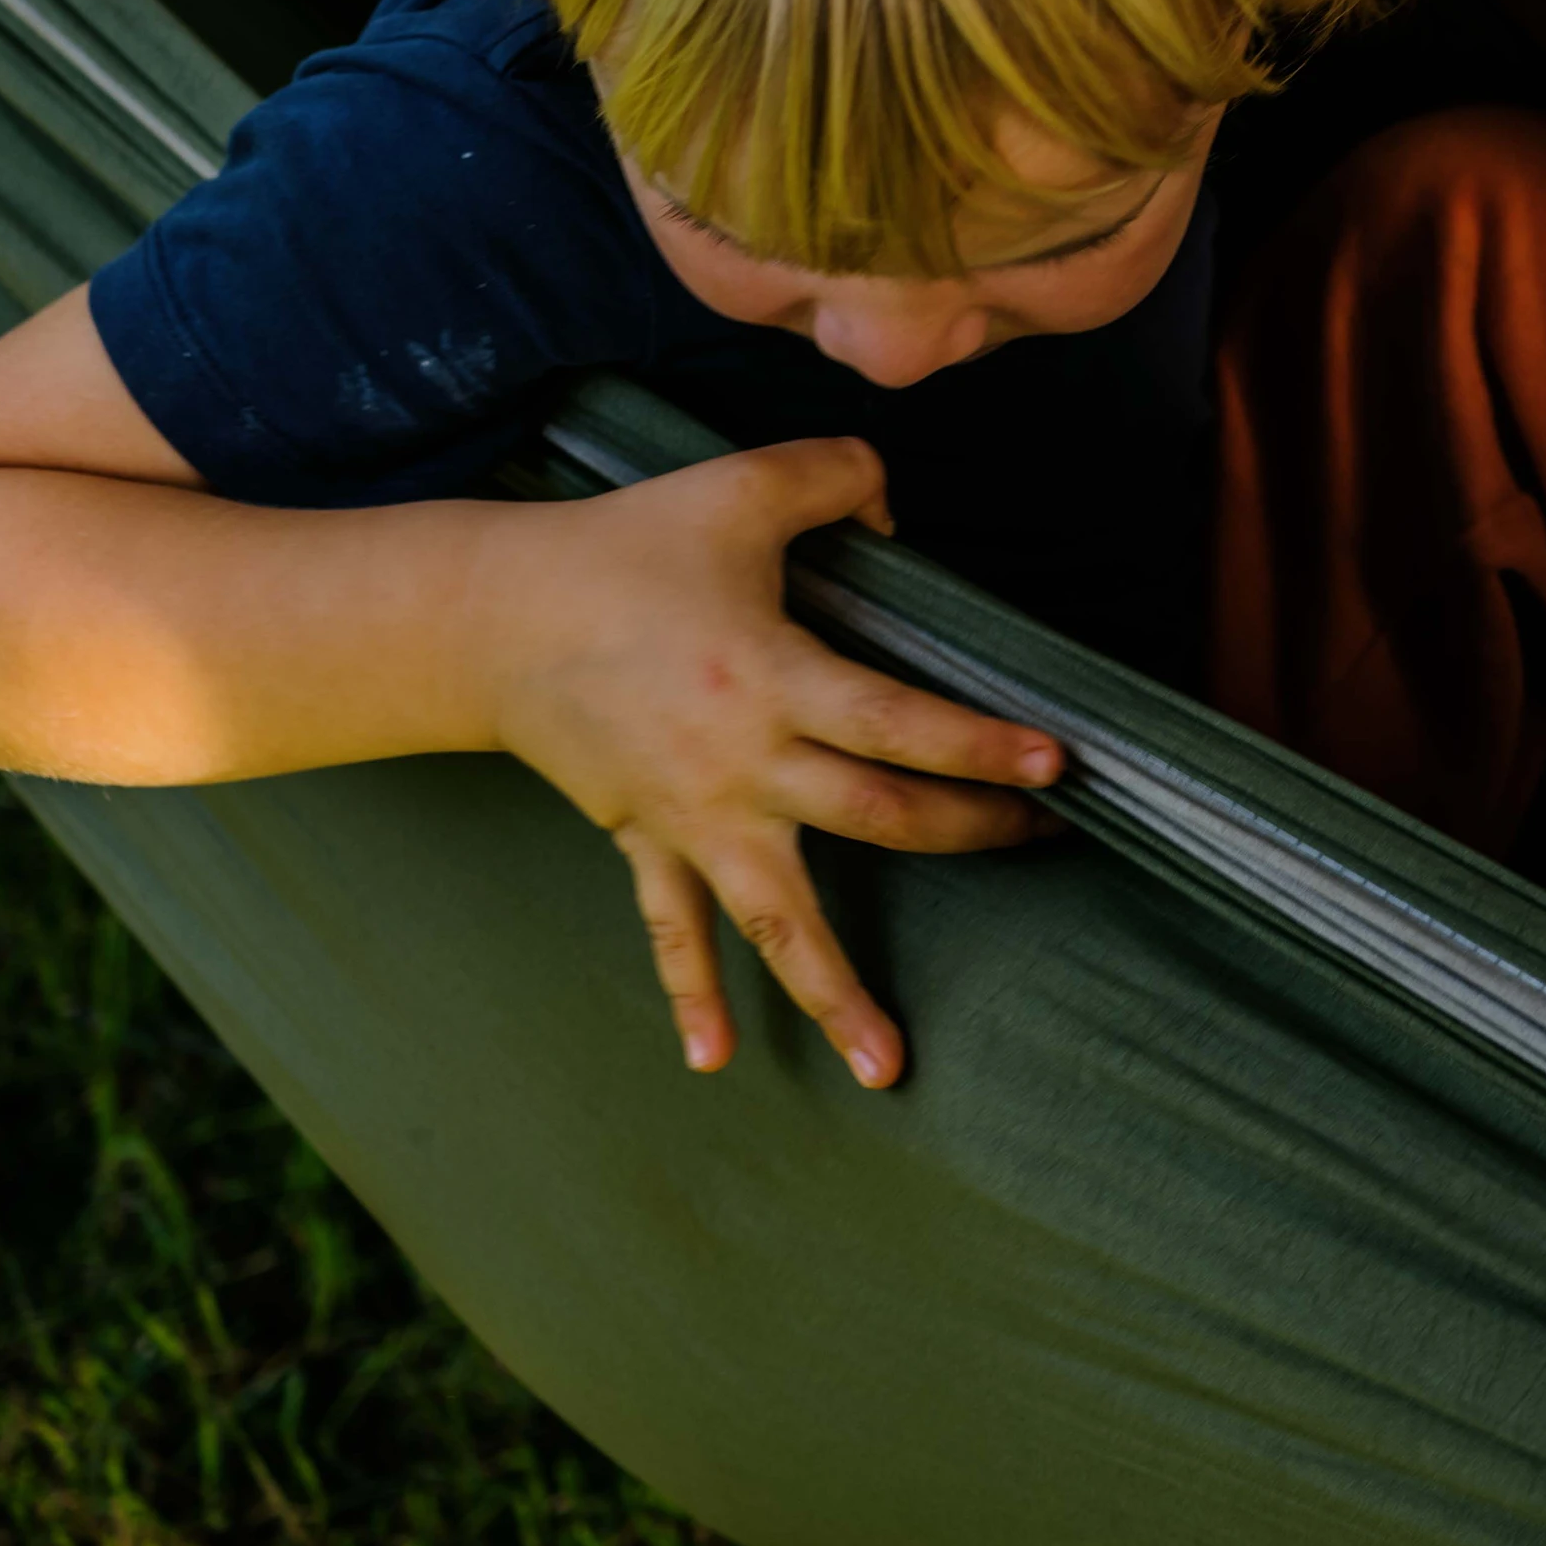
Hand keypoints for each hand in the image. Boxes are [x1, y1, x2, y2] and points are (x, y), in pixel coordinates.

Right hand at [479, 437, 1065, 1085]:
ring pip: (776, 917)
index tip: (1055, 768)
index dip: (979, 746)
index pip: (897, 724)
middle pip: (874, 817)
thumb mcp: (736, 487)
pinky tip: (717, 1058)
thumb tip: (897, 506)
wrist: (490, 618)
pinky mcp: (646, 838)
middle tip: (1042, 842)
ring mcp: (691, 815)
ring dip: (833, 992)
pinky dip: (691, 993)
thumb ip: (835, 476)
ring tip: (888, 1069)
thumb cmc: (620, 549)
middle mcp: (739, 763)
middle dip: (965, 831)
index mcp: (769, 677)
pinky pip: (673, 929)